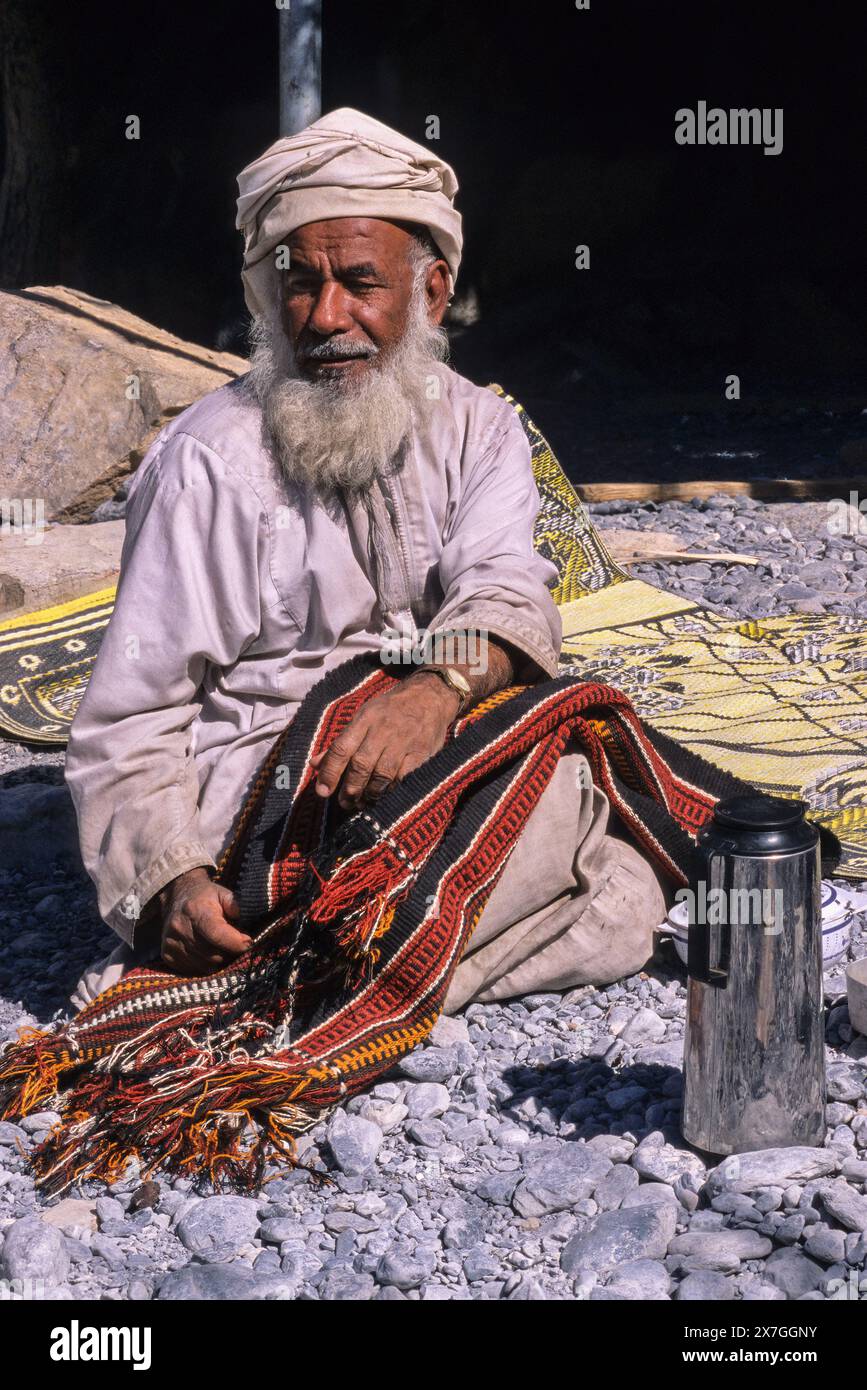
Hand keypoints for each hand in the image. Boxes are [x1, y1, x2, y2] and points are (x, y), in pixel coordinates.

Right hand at [158, 866, 251, 974]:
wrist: (177, 898)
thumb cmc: (206, 897)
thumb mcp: (224, 894)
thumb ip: (236, 906)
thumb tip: (245, 925)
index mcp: (195, 910)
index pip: (217, 935)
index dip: (236, 943)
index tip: (248, 942)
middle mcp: (180, 928)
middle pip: (213, 954)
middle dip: (229, 953)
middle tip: (234, 944)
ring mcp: (171, 943)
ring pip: (205, 965)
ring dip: (219, 961)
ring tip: (221, 947)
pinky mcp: (167, 955)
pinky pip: (194, 970)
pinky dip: (205, 965)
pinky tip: (207, 952)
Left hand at [310, 673, 459, 810]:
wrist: (430, 696)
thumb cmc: (391, 709)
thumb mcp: (363, 717)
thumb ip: (341, 742)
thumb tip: (315, 764)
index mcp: (365, 720)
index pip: (341, 748)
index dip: (330, 772)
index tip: (322, 792)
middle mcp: (382, 730)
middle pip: (361, 764)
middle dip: (350, 788)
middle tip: (345, 802)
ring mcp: (403, 742)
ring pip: (382, 774)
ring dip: (370, 793)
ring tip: (363, 802)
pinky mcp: (421, 753)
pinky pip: (404, 777)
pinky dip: (392, 789)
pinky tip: (386, 795)